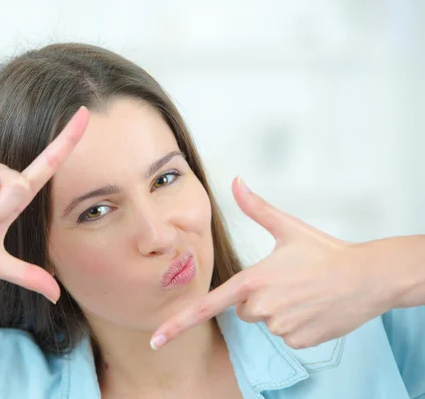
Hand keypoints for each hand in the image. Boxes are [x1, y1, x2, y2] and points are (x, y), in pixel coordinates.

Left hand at [150, 177, 393, 349]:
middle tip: (285, 281)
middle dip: (257, 298)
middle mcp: (262, 307)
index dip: (178, 322)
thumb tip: (236, 181)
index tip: (156, 338)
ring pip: (264, 321)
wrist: (367, 278)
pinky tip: (312, 307)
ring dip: (277, 310)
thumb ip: (256, 207)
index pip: (207, 305)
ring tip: (303, 292)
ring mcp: (280, 326)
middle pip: (242, 309)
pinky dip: (294, 324)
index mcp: (253, 280)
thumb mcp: (288, 227)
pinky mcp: (298, 341)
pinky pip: (284, 335)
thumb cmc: (325, 252)